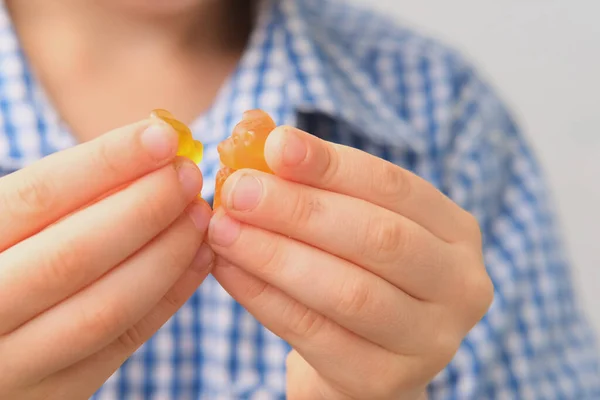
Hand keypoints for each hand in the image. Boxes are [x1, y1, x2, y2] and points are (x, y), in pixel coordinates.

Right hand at [0, 120, 212, 399]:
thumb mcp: (3, 224)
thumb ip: (53, 199)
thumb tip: (145, 153)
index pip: (37, 197)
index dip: (107, 162)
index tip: (164, 136)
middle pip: (76, 254)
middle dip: (145, 207)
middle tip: (188, 175)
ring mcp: (15, 366)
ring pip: (107, 307)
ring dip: (167, 253)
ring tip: (199, 214)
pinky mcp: (56, 394)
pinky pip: (123, 342)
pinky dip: (169, 296)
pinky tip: (199, 256)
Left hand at [208, 126, 492, 398]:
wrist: (361, 353)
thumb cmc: (353, 271)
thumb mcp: (345, 220)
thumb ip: (311, 176)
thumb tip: (254, 126)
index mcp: (455, 232)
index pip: (394, 186)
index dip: (331, 164)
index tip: (273, 144)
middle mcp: (460, 285)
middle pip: (378, 238)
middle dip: (299, 210)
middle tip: (237, 191)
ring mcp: (430, 340)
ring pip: (348, 290)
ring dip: (276, 255)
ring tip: (223, 229)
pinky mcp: (385, 380)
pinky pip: (316, 334)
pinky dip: (264, 297)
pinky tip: (228, 269)